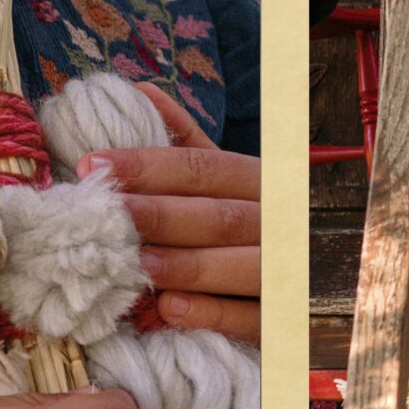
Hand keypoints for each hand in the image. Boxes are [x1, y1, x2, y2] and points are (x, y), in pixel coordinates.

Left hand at [82, 83, 259, 345]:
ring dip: (184, 265)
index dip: (148, 165)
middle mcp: (276, 221)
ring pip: (239, 265)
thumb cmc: (249, 221)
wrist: (315, 276)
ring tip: (135, 263)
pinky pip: (250, 317)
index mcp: (259, 180)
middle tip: (109, 215)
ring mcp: (285, 270)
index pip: (202, 167)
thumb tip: (138, 91)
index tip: (93, 165)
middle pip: (218, 216)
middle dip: (160, 215)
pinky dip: (211, 313)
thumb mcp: (224, 177)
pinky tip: (169, 309)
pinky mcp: (282, 317)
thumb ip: (185, 138)